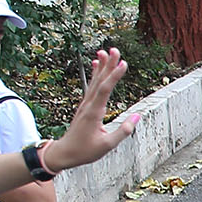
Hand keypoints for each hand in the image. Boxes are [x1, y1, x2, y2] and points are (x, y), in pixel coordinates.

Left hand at [42, 49, 138, 172]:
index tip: (123, 63)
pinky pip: (91, 86)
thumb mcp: (107, 145)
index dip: (114, 76)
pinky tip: (97, 66)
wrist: (64, 153)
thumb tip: (137, 116)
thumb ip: (123, 131)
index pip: (105, 90)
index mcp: (94, 113)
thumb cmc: (84, 151)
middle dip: (108, 64)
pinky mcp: (86, 106)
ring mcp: (86, 104)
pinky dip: (95, 75)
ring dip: (101, 66)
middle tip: (115, 49)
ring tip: (105, 51)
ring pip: (95, 82)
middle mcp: (88, 105)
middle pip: (100, 81)